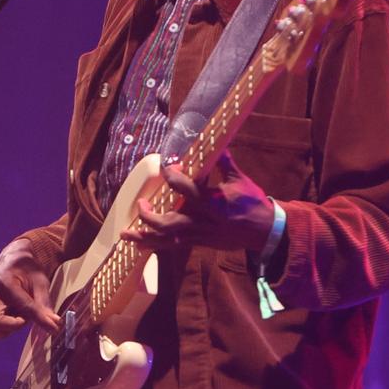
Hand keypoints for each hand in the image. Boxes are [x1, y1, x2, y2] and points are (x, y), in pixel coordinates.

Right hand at [0, 239, 58, 336]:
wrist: (13, 261)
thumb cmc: (27, 270)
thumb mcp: (40, 282)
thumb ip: (45, 304)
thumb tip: (55, 323)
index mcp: (4, 281)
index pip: (23, 306)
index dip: (40, 319)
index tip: (53, 328)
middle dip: (13, 326)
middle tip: (26, 318)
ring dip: (5, 329)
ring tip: (18, 317)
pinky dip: (1, 328)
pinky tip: (12, 317)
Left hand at [122, 152, 274, 251]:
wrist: (264, 231)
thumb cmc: (252, 203)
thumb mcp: (239, 180)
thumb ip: (224, 162)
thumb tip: (215, 142)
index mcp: (214, 203)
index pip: (187, 189)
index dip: (173, 177)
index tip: (167, 167)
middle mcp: (203, 221)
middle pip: (170, 222)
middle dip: (150, 215)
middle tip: (141, 203)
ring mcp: (200, 235)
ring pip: (167, 239)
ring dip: (144, 236)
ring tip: (125, 234)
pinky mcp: (198, 243)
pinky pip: (172, 246)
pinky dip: (154, 245)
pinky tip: (139, 245)